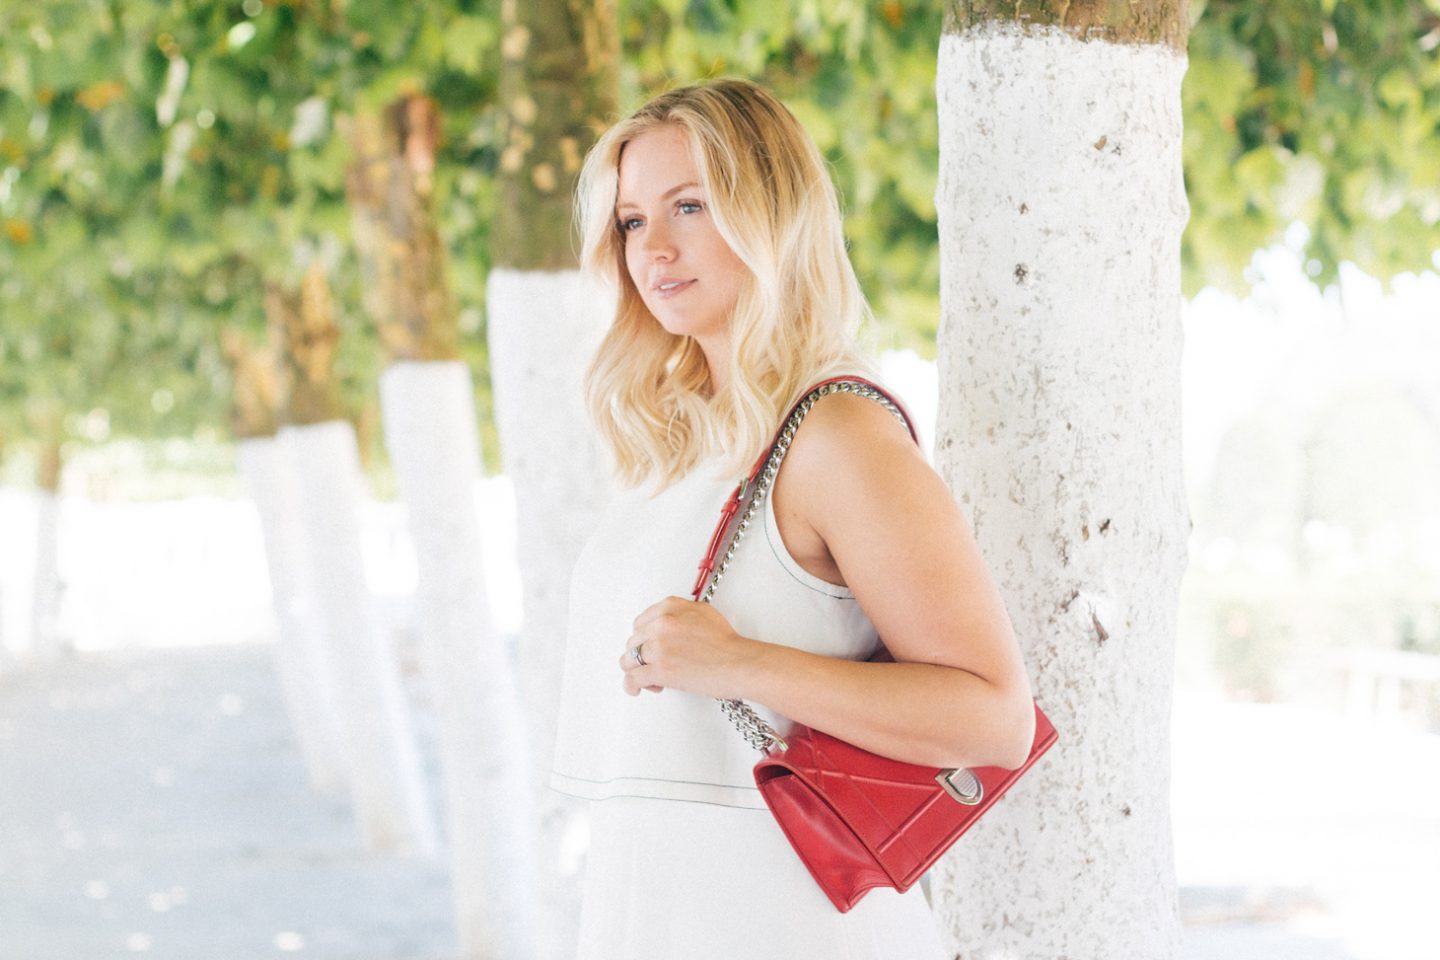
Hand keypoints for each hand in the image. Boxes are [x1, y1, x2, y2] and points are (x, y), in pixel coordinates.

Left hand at [618, 596, 759, 698]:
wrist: (740, 664)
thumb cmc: (727, 644)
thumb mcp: (702, 613)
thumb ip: (679, 614)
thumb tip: (666, 625)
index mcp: (670, 608)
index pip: (640, 623)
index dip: (645, 639)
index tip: (650, 647)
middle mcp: (662, 624)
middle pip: (633, 642)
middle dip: (642, 656)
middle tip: (656, 665)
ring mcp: (659, 647)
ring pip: (628, 660)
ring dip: (637, 670)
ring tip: (651, 678)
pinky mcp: (660, 669)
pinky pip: (632, 678)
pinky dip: (632, 686)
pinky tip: (637, 689)